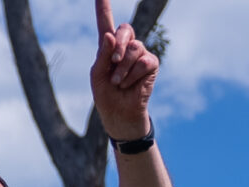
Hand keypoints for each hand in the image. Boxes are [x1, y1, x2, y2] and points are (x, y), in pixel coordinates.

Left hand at [89, 0, 158, 141]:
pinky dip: (133, 75)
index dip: (103, 8)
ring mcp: (140, 54)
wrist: (118, 114)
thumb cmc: (105, 94)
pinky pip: (143, 62)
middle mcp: (126, 46)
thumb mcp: (97, 75)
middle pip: (125, 30)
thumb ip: (102, 55)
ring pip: (134, 48)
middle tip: (113, 62)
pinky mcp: (151, 64)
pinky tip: (130, 85)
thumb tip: (109, 35)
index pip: (105, 23)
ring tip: (118, 82)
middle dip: (118, 45)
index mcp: (108, 46)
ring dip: (123, 68)